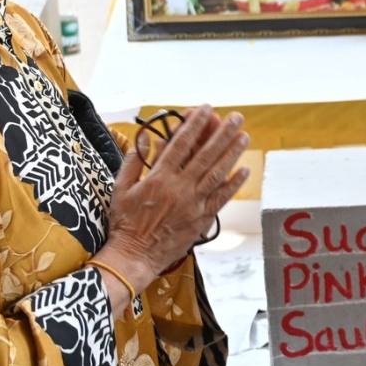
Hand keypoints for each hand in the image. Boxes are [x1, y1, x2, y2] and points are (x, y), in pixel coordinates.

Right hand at [97, 106, 249, 296]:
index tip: (205, 109)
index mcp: (159, 178)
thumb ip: (133, 162)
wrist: (134, 256)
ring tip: (244, 136)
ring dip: (232, 153)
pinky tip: (244, 170)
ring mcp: (193, 204)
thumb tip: (146, 139)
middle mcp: (180, 188)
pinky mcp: (202, 219)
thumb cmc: (125, 223)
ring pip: (217, 173)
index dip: (194, 124)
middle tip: (236, 117)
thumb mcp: (121, 188)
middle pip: (205, 154)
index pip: (180, 143)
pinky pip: (221, 198)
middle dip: (222, 133)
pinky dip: (234, 184)